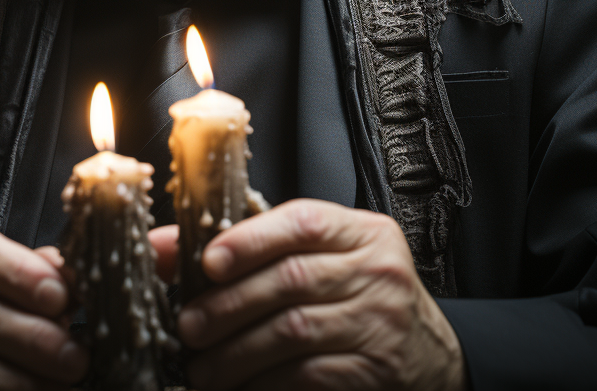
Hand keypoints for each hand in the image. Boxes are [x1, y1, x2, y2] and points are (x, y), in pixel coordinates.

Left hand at [156, 199, 466, 390]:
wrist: (432, 356)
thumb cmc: (359, 295)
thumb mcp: (322, 256)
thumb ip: (256, 246)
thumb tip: (164, 248)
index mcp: (360, 231)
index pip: (302, 222)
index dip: (250, 240)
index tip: (208, 261)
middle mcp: (377, 271)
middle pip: (291, 280)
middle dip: (229, 305)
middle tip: (188, 327)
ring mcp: (381, 322)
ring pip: (294, 332)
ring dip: (237, 354)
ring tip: (204, 369)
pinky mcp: (378, 372)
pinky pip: (310, 377)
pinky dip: (266, 385)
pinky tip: (241, 389)